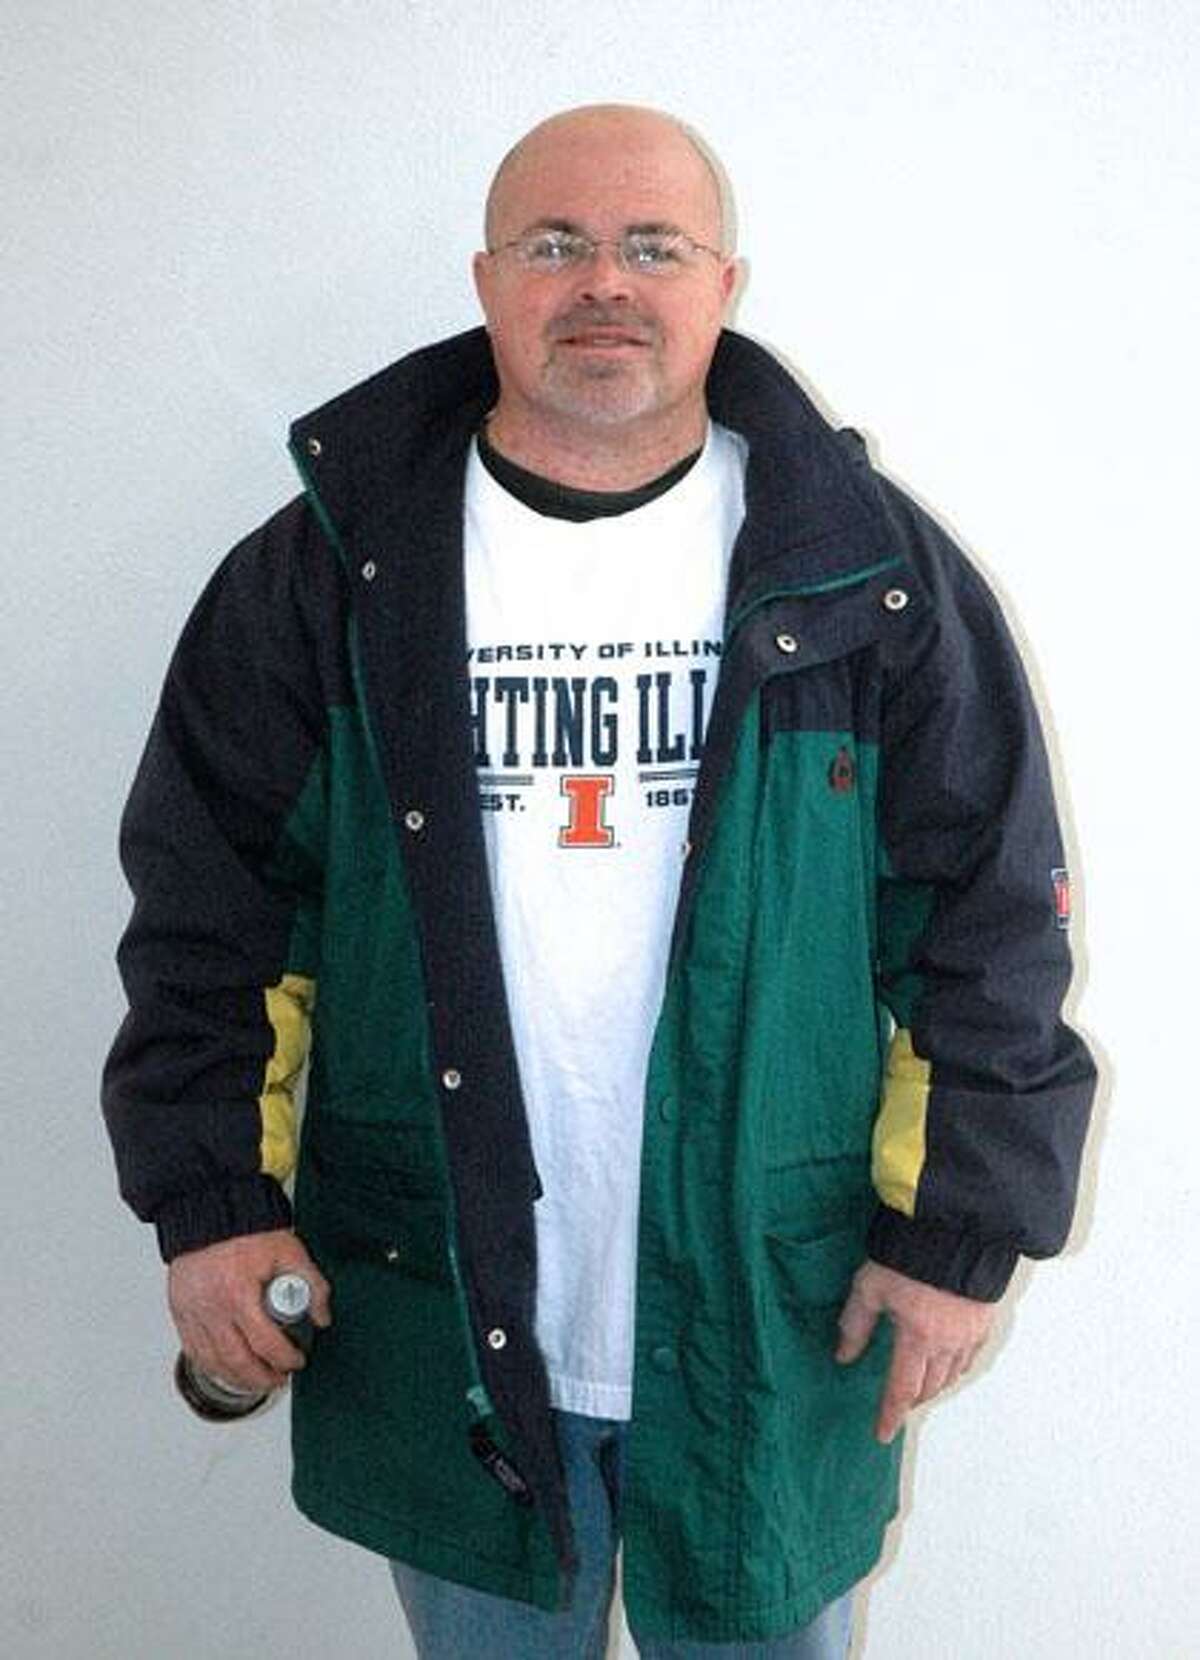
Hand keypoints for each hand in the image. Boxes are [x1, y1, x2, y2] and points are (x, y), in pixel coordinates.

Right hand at [168, 1229, 331, 1393]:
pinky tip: (226, 1370)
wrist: (210, 1209)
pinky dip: (211, 1366)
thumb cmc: (246, 1228)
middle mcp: (212, 1308)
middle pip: (238, 1361)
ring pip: (213, 1362)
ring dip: (237, 1379)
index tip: (296, 1360)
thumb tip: (322, 1316)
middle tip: (279, 1378)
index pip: (265, 1343)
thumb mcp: (289, 1251)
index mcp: (239, 1293)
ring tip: (257, 1380)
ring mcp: (192, 1312)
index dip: (285, 1359)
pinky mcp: (180, 1312)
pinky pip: (193, 1351)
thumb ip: (313, 1283)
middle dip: (263, 1377)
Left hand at [835, 1259, 993, 1443]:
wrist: (956, 1228)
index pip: (901, 1390)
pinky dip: (955, 1367)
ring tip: (919, 1383)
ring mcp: (970, 1333)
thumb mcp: (870, 1286)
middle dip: (912, 1398)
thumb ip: (855, 1324)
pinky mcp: (984, 1320)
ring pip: (951, 1375)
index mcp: (917, 1338)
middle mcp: (947, 1343)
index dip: (891, 1415)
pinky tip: (946, 1361)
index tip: (883, 1434)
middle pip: (929, 1387)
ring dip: (934, 1385)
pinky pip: (970, 1357)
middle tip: (898, 1402)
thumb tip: (843, 1356)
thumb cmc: (909, 1253)